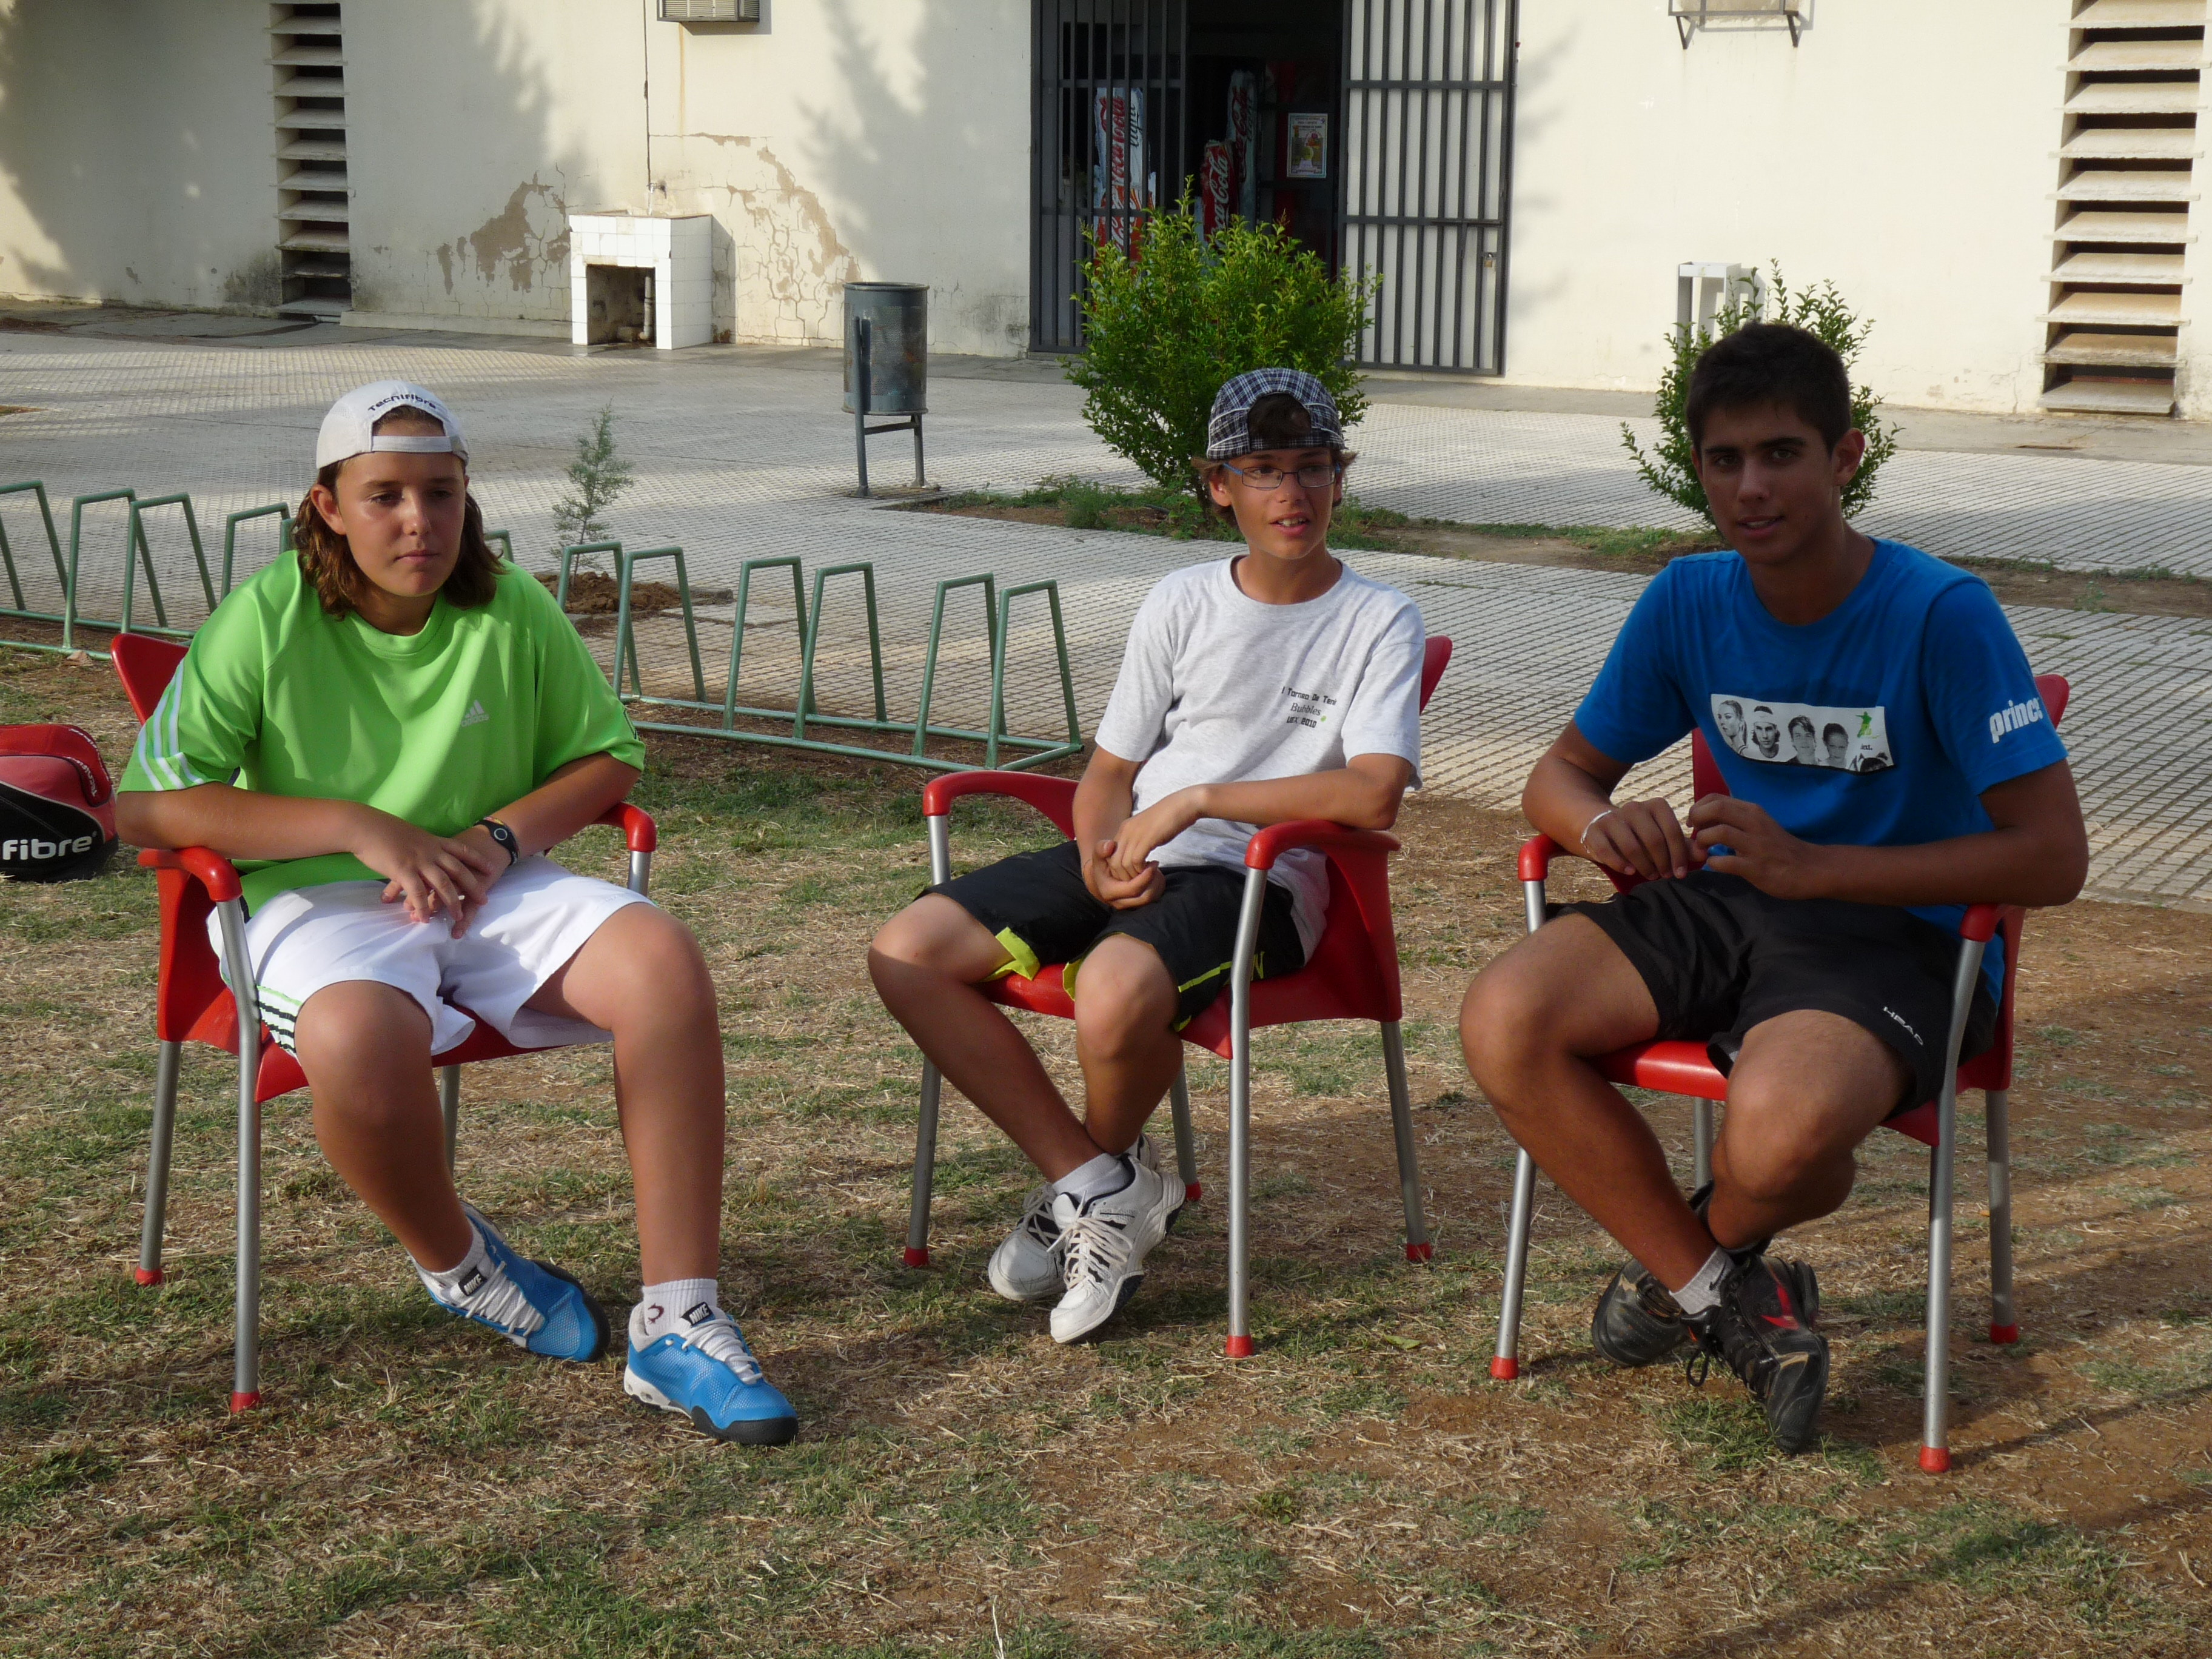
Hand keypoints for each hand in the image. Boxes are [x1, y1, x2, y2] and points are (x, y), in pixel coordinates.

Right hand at [350, 809, 501, 933]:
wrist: (365, 826)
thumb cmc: (382, 829)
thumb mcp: (410, 834)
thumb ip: (420, 845)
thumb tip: (422, 851)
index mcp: (432, 841)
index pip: (462, 850)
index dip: (478, 859)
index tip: (491, 868)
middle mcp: (430, 851)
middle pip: (458, 870)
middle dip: (473, 885)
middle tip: (485, 899)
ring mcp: (418, 861)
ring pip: (443, 884)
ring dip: (452, 902)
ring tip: (458, 917)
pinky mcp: (403, 870)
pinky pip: (418, 892)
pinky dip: (423, 907)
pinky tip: (425, 919)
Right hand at [1084, 840, 1165, 910]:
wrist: (1102, 876)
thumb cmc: (1102, 864)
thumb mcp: (1098, 854)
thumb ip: (1101, 848)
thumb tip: (1110, 845)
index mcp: (1109, 892)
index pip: (1133, 889)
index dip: (1145, 877)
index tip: (1153, 863)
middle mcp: (1119, 902)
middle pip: (1145, 897)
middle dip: (1154, 881)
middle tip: (1156, 865)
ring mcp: (1129, 905)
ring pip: (1151, 899)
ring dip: (1157, 884)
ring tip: (1155, 869)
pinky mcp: (1136, 904)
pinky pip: (1153, 898)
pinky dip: (1157, 886)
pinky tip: (1154, 874)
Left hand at [1103, 788, 1205, 883]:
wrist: (1183, 805)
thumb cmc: (1169, 818)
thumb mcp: (1147, 829)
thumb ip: (1139, 840)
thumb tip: (1136, 856)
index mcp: (1124, 828)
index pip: (1111, 855)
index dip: (1120, 869)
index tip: (1133, 873)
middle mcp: (1125, 830)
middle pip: (1113, 862)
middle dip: (1124, 876)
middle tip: (1139, 878)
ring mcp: (1134, 834)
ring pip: (1122, 864)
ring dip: (1134, 875)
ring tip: (1146, 874)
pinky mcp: (1146, 839)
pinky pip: (1135, 862)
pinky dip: (1142, 870)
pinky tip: (1153, 867)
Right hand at [1581, 795, 1699, 880]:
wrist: (1602, 825)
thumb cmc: (1640, 834)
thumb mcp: (1662, 836)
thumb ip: (1682, 846)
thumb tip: (1704, 854)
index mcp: (1655, 806)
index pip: (1672, 831)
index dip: (1679, 855)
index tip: (1680, 873)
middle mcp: (1634, 808)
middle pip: (1653, 839)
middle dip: (1662, 862)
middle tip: (1665, 876)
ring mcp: (1612, 818)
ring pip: (1631, 846)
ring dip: (1644, 866)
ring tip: (1650, 875)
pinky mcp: (1594, 831)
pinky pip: (1607, 850)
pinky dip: (1620, 864)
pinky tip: (1629, 871)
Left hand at [1688, 795, 1831, 897]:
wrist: (1810, 869)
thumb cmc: (1780, 847)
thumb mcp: (1759, 825)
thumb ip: (1736, 820)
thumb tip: (1705, 822)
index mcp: (1752, 811)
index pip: (1716, 798)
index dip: (1698, 807)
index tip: (1694, 821)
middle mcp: (1754, 823)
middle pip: (1716, 809)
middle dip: (1697, 819)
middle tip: (1693, 833)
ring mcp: (1755, 845)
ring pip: (1719, 832)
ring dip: (1703, 841)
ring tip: (1702, 850)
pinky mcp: (1756, 867)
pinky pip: (1725, 862)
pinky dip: (1713, 863)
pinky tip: (1714, 865)